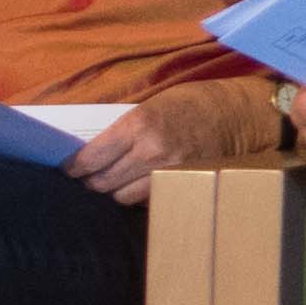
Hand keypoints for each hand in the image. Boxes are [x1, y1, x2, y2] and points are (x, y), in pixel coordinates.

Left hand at [62, 83, 254, 200]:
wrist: (237, 113)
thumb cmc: (192, 102)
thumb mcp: (151, 104)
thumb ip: (123, 129)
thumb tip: (92, 150)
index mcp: (137, 124)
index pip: (91, 158)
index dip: (74, 168)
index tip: (68, 169)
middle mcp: (150, 152)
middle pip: (103, 183)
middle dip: (92, 181)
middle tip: (89, 177)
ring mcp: (167, 173)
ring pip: (122, 197)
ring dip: (116, 191)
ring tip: (117, 181)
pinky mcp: (181, 186)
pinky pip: (147, 201)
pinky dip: (139, 196)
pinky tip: (141, 185)